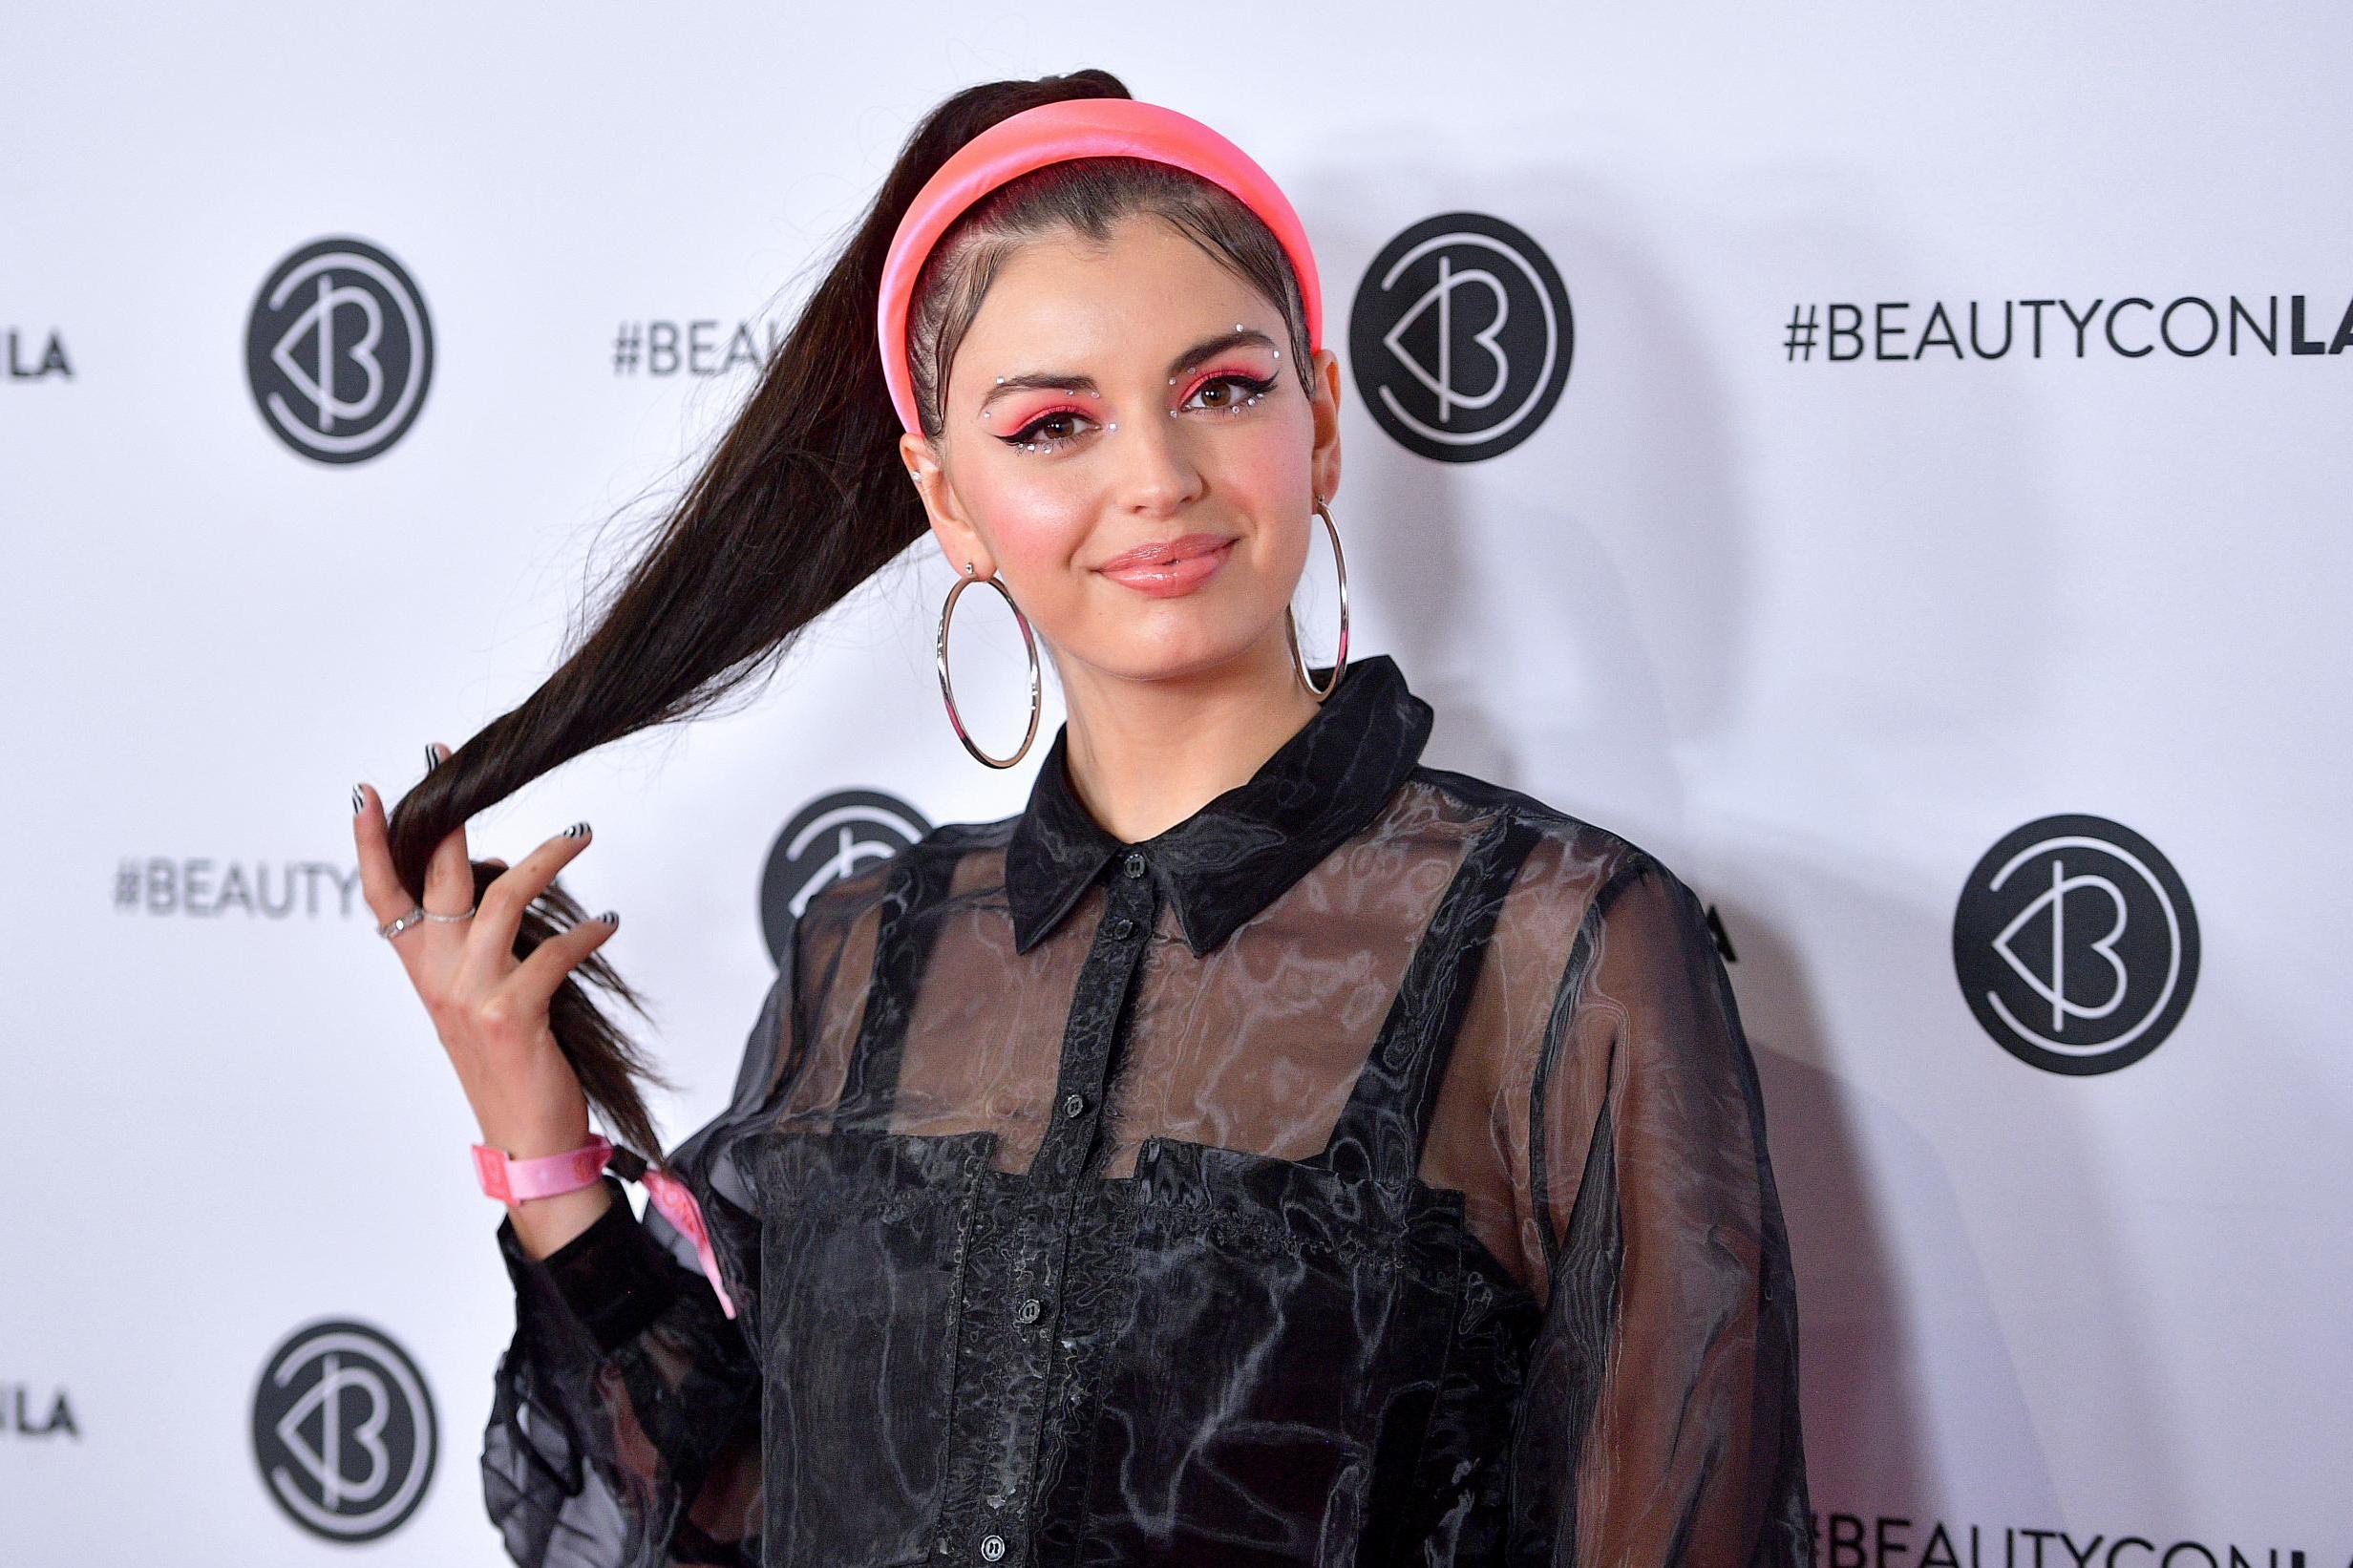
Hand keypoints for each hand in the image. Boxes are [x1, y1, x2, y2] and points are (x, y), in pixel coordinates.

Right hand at [353, 742, 619, 1256]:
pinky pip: (553, 952)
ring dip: (548, 858)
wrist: (529, 1144)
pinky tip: (611, 921)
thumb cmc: (516, 1068)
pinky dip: (589, 930)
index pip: (384, 898)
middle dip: (446, 813)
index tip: (368, 790)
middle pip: (434, 878)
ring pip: (501, 899)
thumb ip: (482, 948)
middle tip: (451, 756)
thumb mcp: (482, 1004)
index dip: (370, 844)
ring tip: (582, 832)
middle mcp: (438, 980)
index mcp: (425, 974)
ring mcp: (470, 997)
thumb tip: (505, 882)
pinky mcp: (512, 1015)